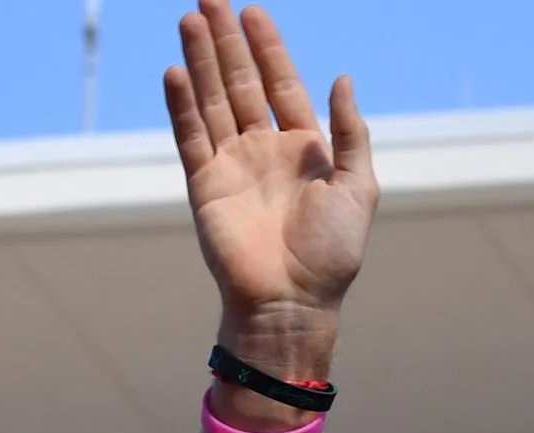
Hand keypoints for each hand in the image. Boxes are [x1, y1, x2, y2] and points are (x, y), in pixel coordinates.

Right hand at [163, 3, 374, 374]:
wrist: (294, 302)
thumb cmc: (332, 253)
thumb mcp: (357, 186)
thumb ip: (349, 132)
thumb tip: (343, 79)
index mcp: (302, 148)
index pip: (280, 84)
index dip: (267, 48)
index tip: (251, 11)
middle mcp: (263, 150)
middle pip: (240, 82)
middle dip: (225, 41)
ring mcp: (231, 165)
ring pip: (212, 100)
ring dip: (200, 61)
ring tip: (190, 19)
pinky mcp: (205, 185)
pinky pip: (191, 136)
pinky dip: (182, 104)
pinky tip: (176, 71)